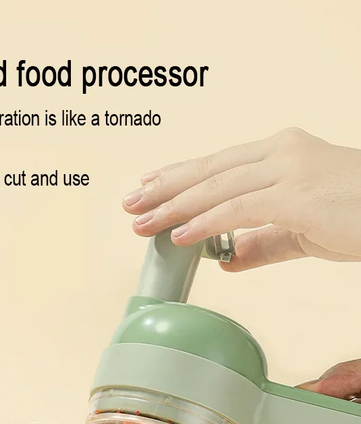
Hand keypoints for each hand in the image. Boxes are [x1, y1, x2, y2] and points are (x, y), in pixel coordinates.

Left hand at [122, 128, 360, 270]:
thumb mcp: (304, 232)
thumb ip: (264, 244)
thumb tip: (226, 259)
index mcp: (282, 153)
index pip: (220, 162)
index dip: (181, 175)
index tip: (150, 184)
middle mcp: (281, 153)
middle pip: (210, 169)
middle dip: (165, 186)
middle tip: (130, 202)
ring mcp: (289, 170)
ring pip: (217, 187)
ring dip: (175, 206)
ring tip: (142, 222)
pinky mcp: (296, 196)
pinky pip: (240, 209)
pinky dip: (205, 222)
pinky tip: (180, 234)